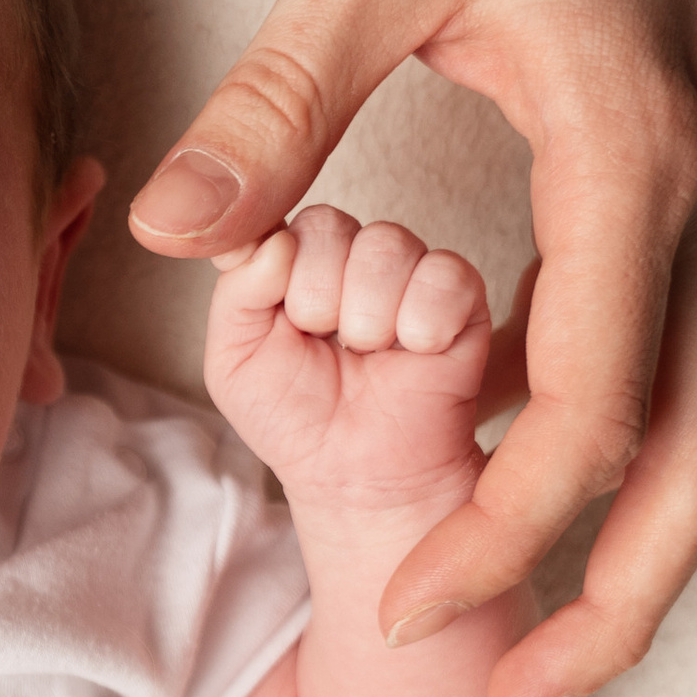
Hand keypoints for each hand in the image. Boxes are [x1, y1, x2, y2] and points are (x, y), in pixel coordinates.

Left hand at [129, 0, 696, 696]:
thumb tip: (171, 231)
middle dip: (613, 609)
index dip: (500, 535)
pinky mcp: (670, 181)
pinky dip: (603, 457)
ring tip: (522, 655)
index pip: (586, 414)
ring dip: (625, 553)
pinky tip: (493, 490)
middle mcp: (693, 195)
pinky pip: (666, 361)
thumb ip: (271, 104)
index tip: (399, 614)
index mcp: (630, 158)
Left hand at [205, 208, 491, 521]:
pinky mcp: (462, 294)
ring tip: (369, 356)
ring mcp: (408, 269)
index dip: (280, 275)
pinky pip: (442, 276)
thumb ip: (237, 290)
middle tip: (330, 348)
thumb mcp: (233, 359)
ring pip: (385, 244)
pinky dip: (421, 326)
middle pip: (329, 225)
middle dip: (316, 301)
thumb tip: (277, 241)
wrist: (358, 475)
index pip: (281, 221)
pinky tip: (414, 355)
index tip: (286, 326)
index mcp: (295, 257)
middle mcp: (351, 253)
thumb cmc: (295, 418)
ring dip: (366, 318)